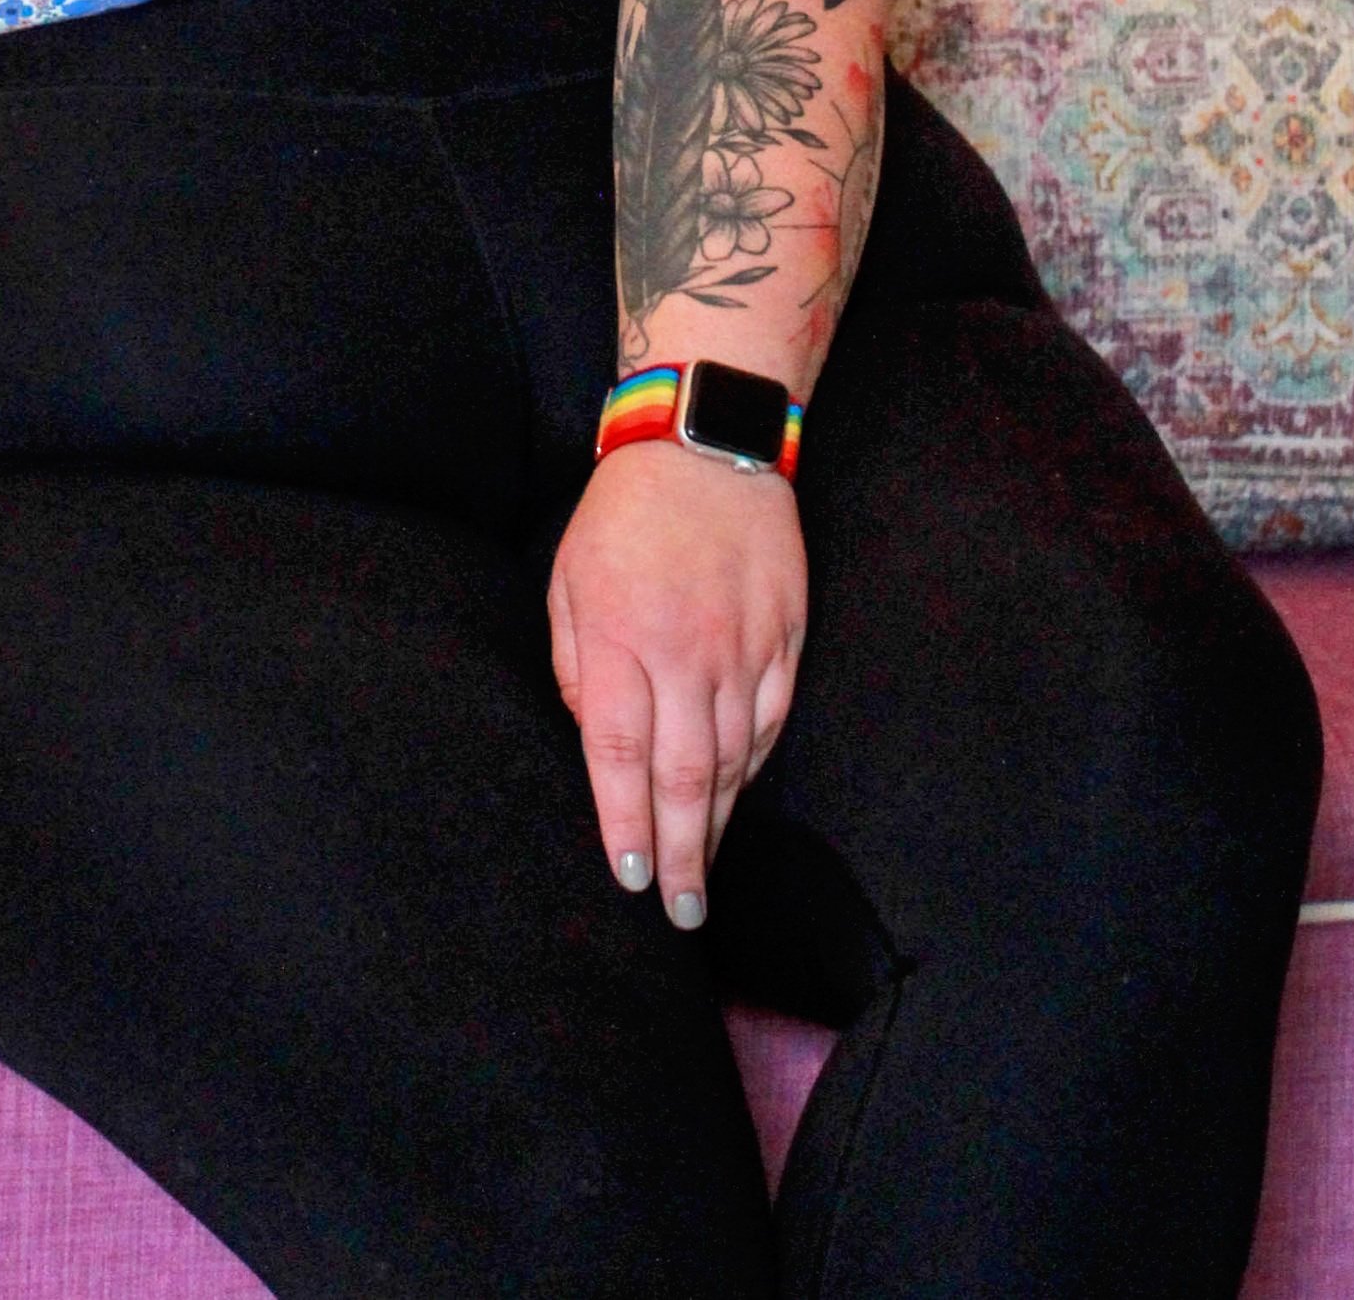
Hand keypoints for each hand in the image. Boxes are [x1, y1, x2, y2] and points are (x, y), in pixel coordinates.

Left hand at [547, 440, 805, 928]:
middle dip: (681, 854)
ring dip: (718, 823)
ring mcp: (743, 646)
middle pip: (683, 777)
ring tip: (706, 872)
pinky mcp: (784, 634)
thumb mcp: (568, 580)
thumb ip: (576, 667)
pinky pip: (772, 720)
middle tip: (682, 913)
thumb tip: (596, 741)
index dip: (625, 827)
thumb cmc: (623, 513)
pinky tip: (738, 797)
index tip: (630, 879)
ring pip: (735, 759)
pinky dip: (754, 767)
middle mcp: (686, 652)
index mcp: (622, 638)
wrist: (705, 441)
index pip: (620, 757)